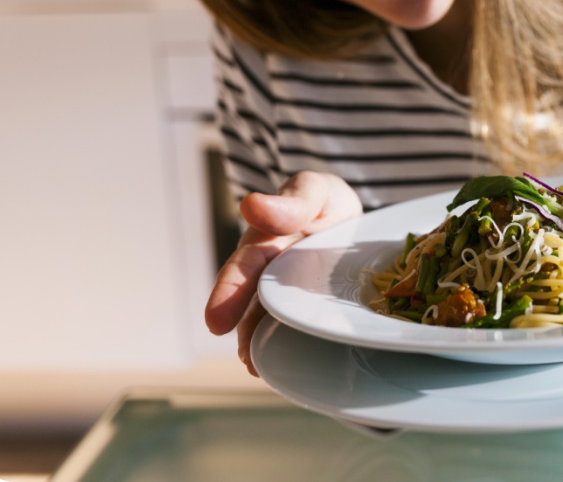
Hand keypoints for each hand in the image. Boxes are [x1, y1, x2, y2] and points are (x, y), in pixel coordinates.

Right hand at [204, 171, 363, 375]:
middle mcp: (271, 273)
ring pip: (273, 322)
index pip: (245, 266)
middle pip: (254, 303)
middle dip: (247, 329)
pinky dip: (295, 345)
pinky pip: (301, 328)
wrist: (346, 213)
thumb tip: (250, 205)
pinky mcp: (309, 308)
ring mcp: (288, 294)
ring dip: (266, 344)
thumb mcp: (314, 190)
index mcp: (266, 243)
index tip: (216, 322)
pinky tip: (292, 366)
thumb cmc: (324, 201)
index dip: (229, 293)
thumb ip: (290, 202)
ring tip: (264, 370)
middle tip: (246, 358)